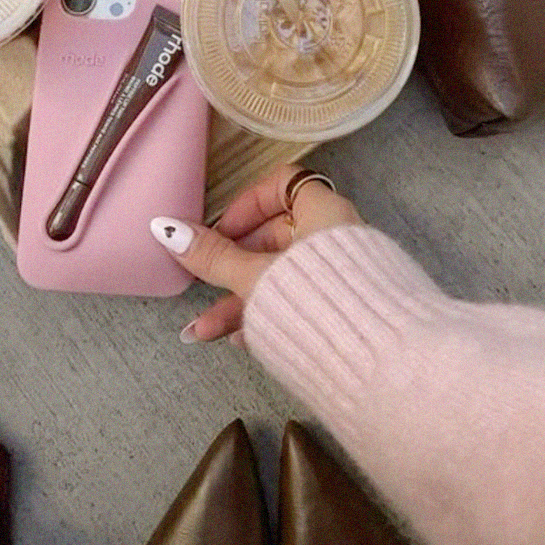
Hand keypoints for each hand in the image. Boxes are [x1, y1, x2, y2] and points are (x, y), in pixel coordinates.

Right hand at [150, 167, 360, 339]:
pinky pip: (298, 302)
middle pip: (274, 238)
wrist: (376, 360)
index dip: (247, 204)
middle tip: (204, 282)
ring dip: (238, 302)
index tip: (220, 231)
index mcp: (324, 212)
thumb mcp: (254, 277)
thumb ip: (214, 256)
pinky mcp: (344, 309)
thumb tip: (169, 230)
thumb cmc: (319, 304)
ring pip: (281, 278)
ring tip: (203, 330)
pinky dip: (267, 315)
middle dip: (230, 267)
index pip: (283, 184)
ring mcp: (342, 276)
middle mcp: (336, 238)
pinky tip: (240, 340)